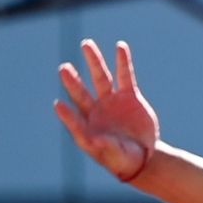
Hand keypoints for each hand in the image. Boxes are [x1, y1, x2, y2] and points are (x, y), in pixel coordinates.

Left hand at [52, 38, 159, 182]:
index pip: (75, 120)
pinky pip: (125, 76)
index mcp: (87, 128)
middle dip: (73, 82)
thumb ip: (104, 146)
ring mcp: (112, 101)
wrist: (143, 154)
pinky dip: (123, 62)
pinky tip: (120, 47)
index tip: (59, 105)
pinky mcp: (130, 96)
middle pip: (81, 94)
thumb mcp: (114, 155)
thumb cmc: (122, 158)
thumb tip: (94, 139)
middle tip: (64, 68)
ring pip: (100, 78)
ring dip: (94, 62)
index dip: (67, 115)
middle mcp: (95, 111)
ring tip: (86, 44)